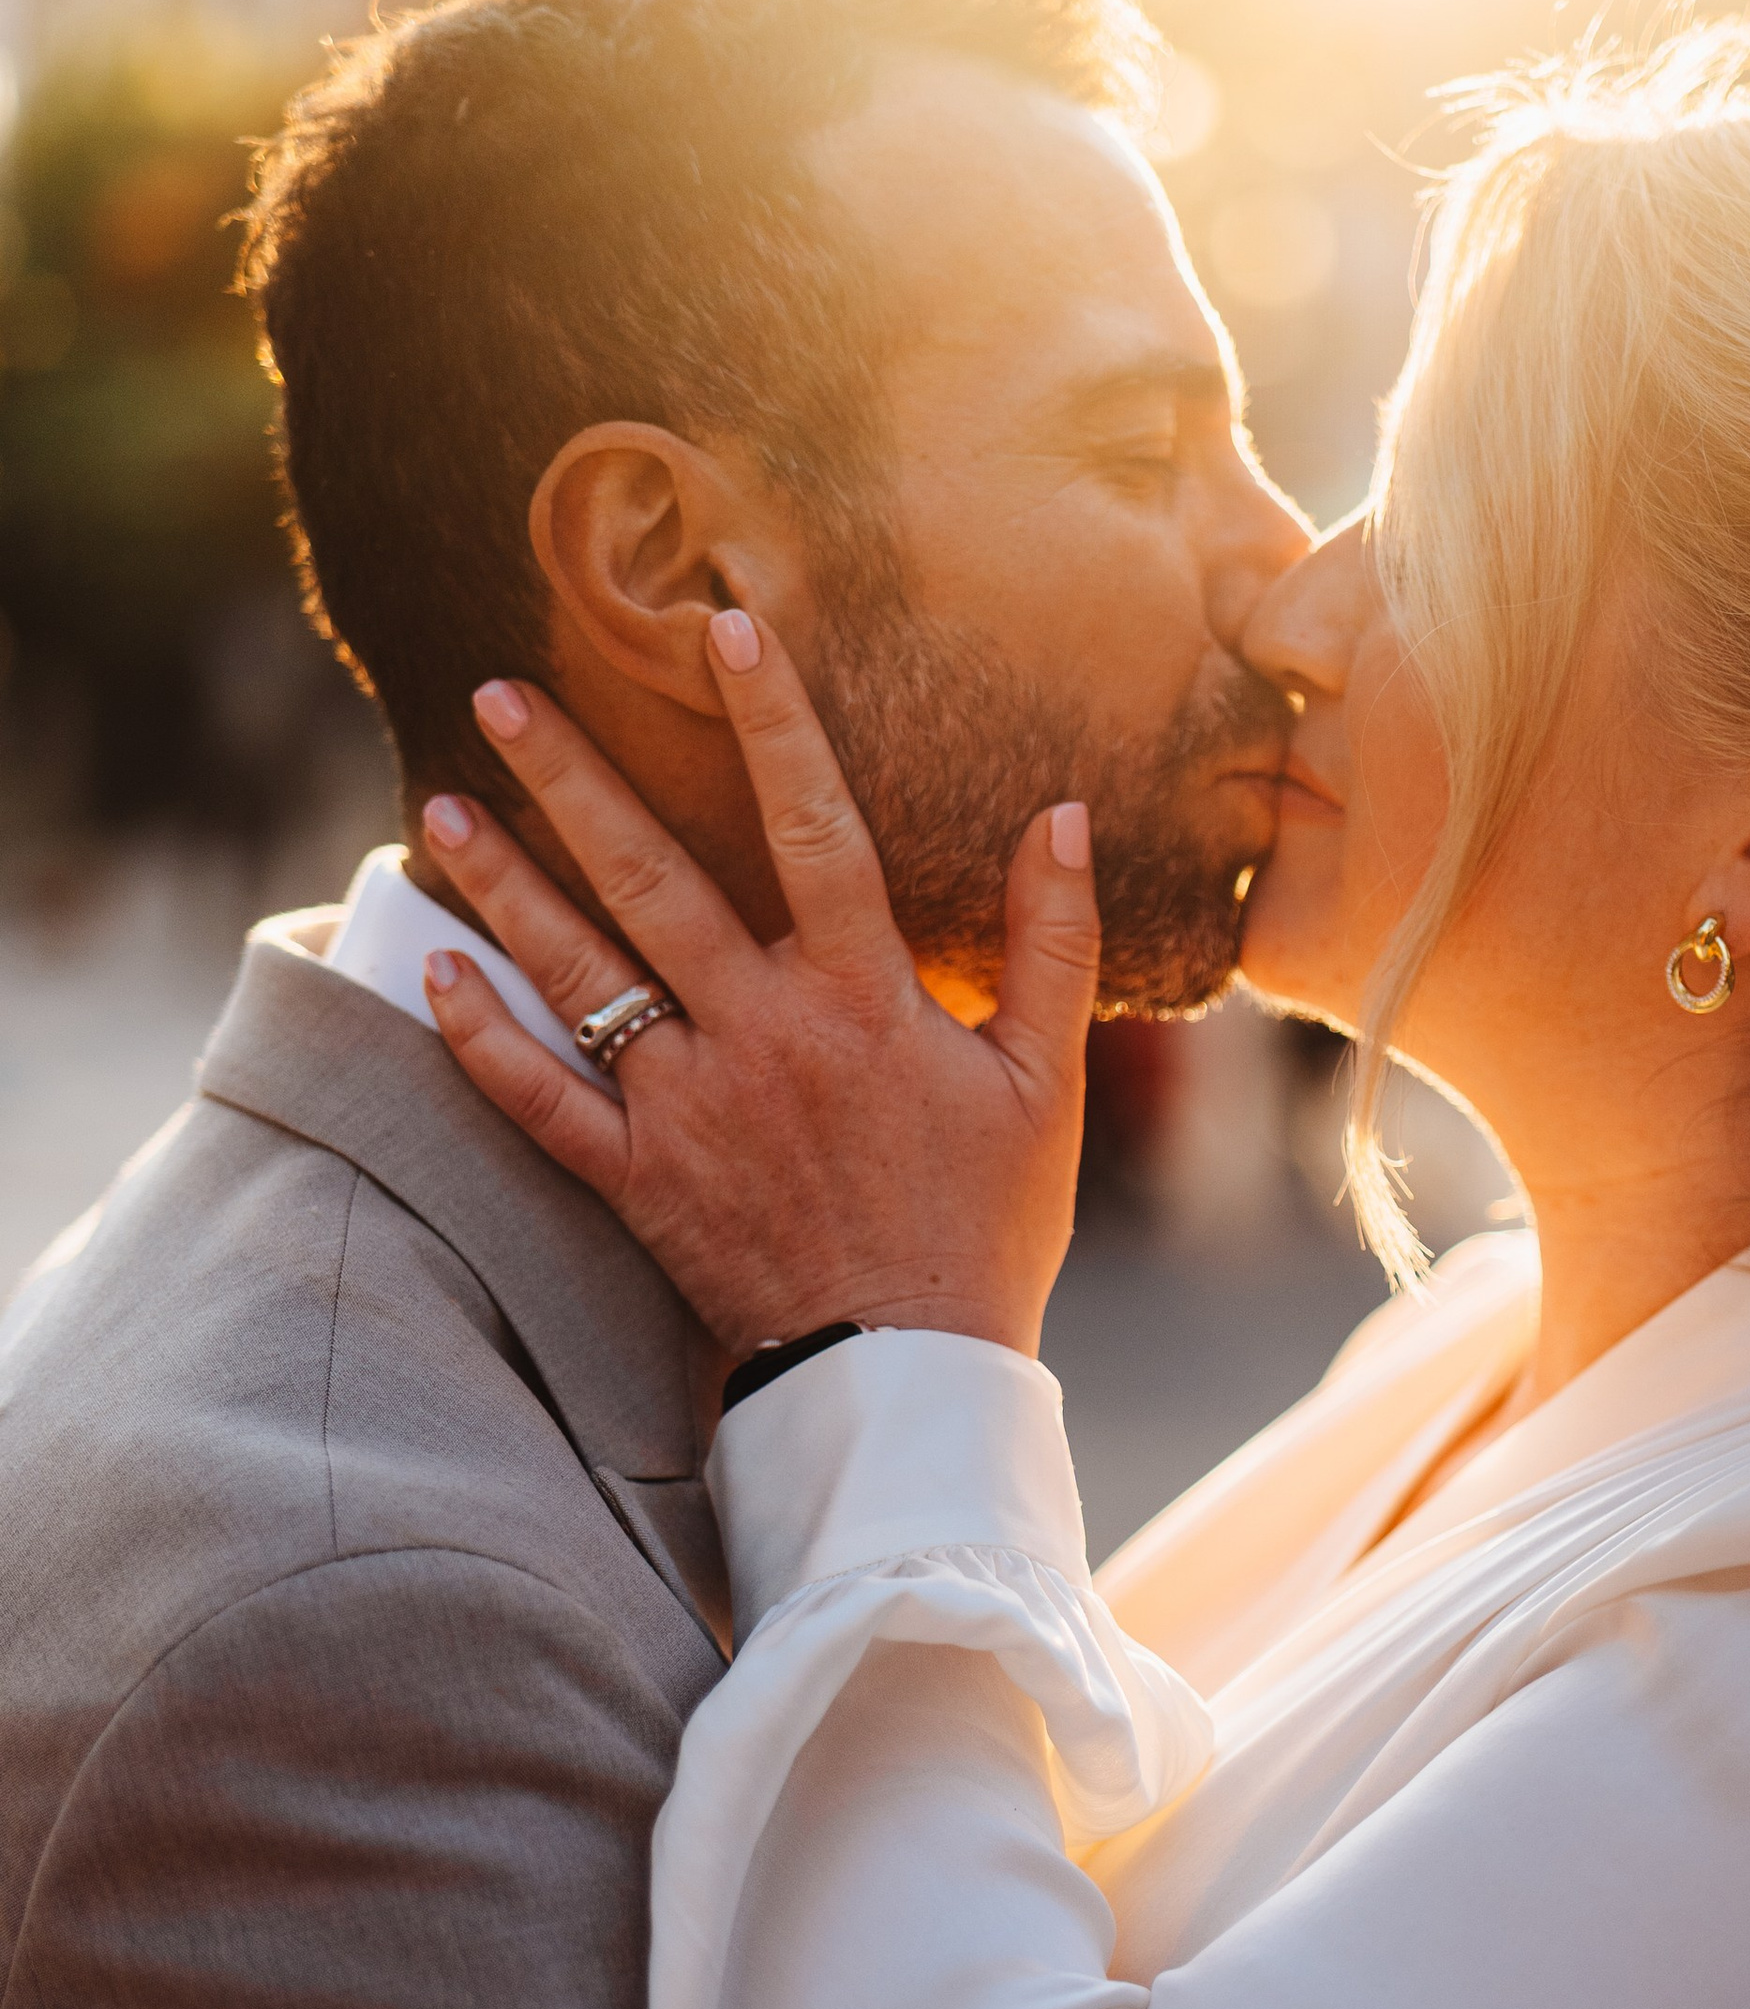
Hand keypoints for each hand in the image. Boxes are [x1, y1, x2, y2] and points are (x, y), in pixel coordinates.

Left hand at [415, 613, 1098, 1362]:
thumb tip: (1061, 815)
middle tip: (497, 693)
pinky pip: (540, 1101)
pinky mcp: (638, 1183)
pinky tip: (429, 971)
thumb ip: (1051, 945)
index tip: (725, 629)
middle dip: (571, 780)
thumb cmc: (985, 1229)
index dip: (772, 721)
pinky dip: (480, 1039)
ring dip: (502, 886)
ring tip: (436, 807)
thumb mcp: (1045, 1084)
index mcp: (865, 1000)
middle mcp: (763, 1035)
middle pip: (653, 881)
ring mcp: (689, 1109)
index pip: (813, 825)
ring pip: (579, 976)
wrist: (908, 1380)